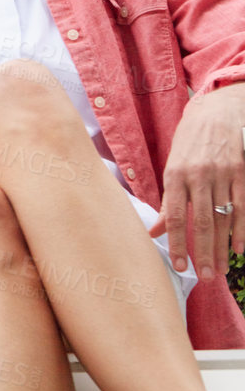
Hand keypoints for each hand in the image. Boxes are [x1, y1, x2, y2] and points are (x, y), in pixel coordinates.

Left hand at [147, 84, 244, 278]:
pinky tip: (240, 248)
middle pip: (201, 221)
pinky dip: (241, 228)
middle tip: (205, 278)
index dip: (177, 243)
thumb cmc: (189, 143)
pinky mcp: (241, 172)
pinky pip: (242, 206)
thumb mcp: (172, 167)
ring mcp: (222, 174)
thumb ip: (167, 201)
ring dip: (223, 247)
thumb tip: (154, 231)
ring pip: (223, 217)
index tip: (180, 266)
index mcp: (175, 176)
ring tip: (221, 270)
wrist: (215, 112)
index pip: (174, 216)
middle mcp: (198, 176)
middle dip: (203, 252)